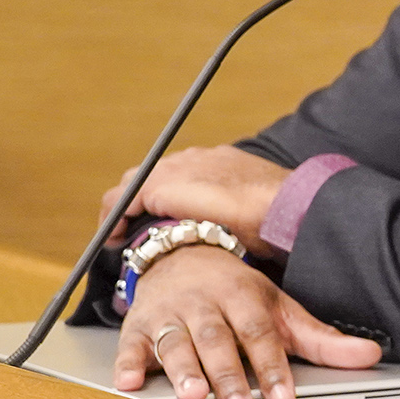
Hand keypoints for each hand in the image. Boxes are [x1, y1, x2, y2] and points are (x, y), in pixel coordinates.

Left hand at [99, 146, 291, 256]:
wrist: (285, 205)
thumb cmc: (277, 215)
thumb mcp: (253, 209)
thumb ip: (236, 212)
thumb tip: (231, 234)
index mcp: (217, 160)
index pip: (177, 173)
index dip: (161, 198)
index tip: (158, 221)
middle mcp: (193, 158)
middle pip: (148, 175)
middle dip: (135, 202)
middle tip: (131, 231)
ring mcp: (175, 168)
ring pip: (132, 185)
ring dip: (121, 211)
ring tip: (119, 238)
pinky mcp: (160, 186)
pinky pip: (121, 201)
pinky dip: (114, 219)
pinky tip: (116, 240)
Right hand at [114, 245, 380, 398]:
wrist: (181, 254)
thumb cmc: (235, 292)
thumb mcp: (279, 308)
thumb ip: (320, 338)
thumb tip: (370, 356)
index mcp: (243, 296)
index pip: (261, 332)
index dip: (272, 364)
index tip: (284, 396)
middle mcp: (206, 303)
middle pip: (218, 340)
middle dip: (229, 375)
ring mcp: (170, 314)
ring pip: (176, 342)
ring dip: (183, 370)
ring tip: (192, 396)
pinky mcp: (137, 326)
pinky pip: (130, 345)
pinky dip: (128, 364)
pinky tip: (130, 383)